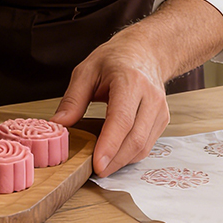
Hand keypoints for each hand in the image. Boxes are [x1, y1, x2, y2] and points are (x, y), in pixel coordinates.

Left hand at [50, 39, 169, 176]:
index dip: (110, 145)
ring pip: (143, 146)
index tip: (97, 164)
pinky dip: (130, 155)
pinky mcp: (162, 119)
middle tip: (94, 171)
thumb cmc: (115, 59)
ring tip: (101, 165)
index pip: (122, 119)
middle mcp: (150, 96)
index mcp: (130, 81)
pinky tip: (115, 155)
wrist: (146, 51)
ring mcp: (160, 109)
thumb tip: (59, 124)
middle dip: (114, 160)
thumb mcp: (86, 71)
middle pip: (135, 138)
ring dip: (122, 161)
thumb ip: (73, 99)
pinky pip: (147, 145)